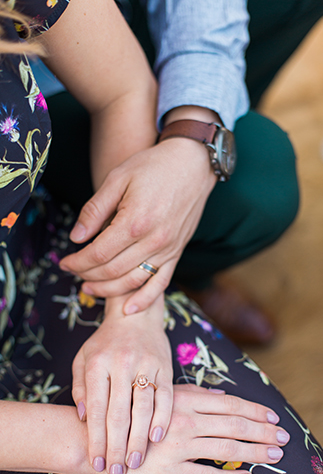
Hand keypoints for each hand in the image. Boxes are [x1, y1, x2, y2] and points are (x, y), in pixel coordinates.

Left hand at [59, 137, 215, 313]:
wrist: (192, 164)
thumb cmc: (152, 167)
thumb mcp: (117, 178)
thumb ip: (95, 210)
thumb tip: (76, 237)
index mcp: (134, 221)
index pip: (97, 254)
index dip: (76, 262)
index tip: (64, 262)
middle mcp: (152, 240)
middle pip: (112, 271)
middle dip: (87, 275)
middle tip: (73, 272)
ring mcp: (167, 249)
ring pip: (132, 281)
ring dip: (108, 290)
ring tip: (90, 289)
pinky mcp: (177, 252)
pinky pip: (161, 283)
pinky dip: (144, 299)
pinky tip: (129, 309)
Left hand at [72, 293, 172, 473]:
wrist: (136, 317)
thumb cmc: (106, 341)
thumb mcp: (84, 357)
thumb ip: (80, 386)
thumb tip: (82, 417)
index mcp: (98, 363)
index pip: (96, 408)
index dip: (96, 438)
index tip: (96, 461)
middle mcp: (122, 364)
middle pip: (119, 413)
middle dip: (116, 446)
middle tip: (116, 471)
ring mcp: (146, 364)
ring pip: (143, 408)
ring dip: (138, 439)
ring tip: (134, 461)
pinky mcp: (165, 366)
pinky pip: (166, 396)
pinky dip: (162, 418)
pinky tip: (156, 437)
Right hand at [94, 384, 289, 473]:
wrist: (99, 437)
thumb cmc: (132, 411)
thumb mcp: (163, 396)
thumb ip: (193, 395)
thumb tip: (221, 395)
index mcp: (186, 400)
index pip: (229, 404)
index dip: (254, 410)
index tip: (273, 416)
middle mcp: (187, 420)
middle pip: (234, 425)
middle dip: (262, 431)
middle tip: (284, 437)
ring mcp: (180, 445)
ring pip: (226, 448)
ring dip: (254, 452)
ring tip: (273, 454)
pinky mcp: (171, 468)